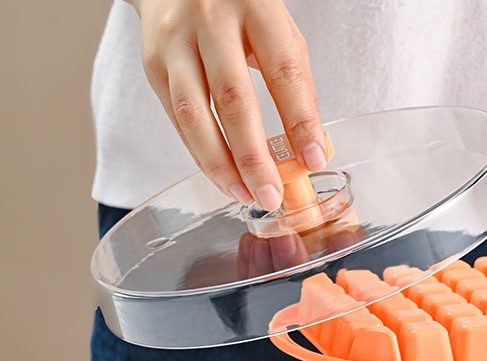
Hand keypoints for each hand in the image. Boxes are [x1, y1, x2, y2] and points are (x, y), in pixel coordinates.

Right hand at [132, 0, 325, 209]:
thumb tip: (310, 146)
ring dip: (221, 165)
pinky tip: (223, 177)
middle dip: (254, 156)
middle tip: (271, 195)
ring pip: (194, 114)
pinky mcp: (153, 62)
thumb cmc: (239, 10)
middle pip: (233, 98)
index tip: (312, 159)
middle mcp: (211, 20)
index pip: (283, 71)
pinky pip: (177, 120)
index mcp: (256, 6)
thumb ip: (295, 84)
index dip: (299, 120)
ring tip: (245, 195)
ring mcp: (176, 40)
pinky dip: (202, 155)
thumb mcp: (277, 31)